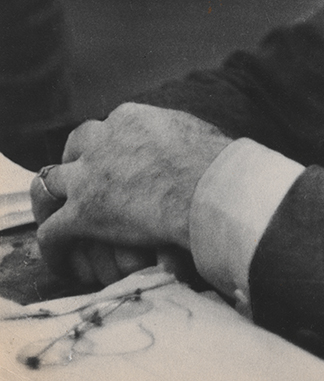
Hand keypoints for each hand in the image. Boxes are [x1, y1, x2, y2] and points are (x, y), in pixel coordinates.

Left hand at [31, 103, 230, 279]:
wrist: (211, 187)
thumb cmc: (217, 164)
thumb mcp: (193, 132)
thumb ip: (177, 136)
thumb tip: (191, 145)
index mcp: (130, 118)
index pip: (107, 128)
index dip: (108, 146)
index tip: (115, 162)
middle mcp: (103, 141)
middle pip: (75, 146)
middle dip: (75, 163)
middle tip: (81, 184)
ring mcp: (89, 177)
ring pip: (50, 185)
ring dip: (54, 203)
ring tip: (60, 221)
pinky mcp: (83, 213)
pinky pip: (51, 232)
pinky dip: (54, 248)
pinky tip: (64, 262)